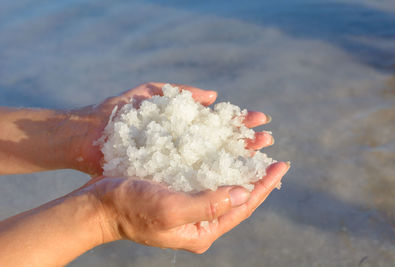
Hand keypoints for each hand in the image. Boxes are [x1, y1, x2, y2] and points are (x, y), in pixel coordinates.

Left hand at [69, 82, 273, 175]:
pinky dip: (213, 179)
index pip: (218, 124)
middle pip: (220, 143)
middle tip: (267, 140)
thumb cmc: (117, 113)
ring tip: (258, 156)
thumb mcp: (150, 95)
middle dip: (244, 141)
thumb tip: (214, 97)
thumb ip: (180, 92)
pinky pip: (194, 180)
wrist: (87, 137)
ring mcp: (175, 163)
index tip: (260, 120)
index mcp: (182, 124)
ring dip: (236, 159)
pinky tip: (232, 179)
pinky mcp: (165, 179)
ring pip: (212, 162)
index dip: (239, 122)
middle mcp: (182, 145)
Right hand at [87, 162, 288, 252]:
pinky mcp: (179, 193)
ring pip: (224, 185)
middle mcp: (199, 221)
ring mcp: (190, 207)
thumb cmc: (130, 207)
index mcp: (202, 230)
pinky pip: (207, 178)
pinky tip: (226, 151)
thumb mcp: (170, 208)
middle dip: (256, 176)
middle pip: (237, 197)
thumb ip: (207, 204)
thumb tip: (243, 194)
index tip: (281, 165)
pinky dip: (220, 164)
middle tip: (274, 157)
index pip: (242, 207)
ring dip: (240, 167)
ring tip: (255, 150)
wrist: (99, 205)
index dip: (263, 185)